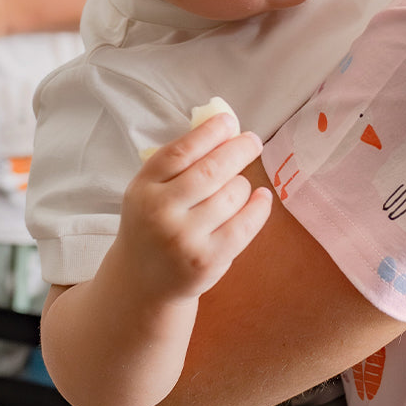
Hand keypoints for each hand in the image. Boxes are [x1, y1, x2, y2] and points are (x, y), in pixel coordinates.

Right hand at [117, 112, 272, 303]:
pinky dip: (259, 206)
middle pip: (212, 170)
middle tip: (252, 141)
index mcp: (143, 188)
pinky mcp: (207, 261)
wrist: (143, 283)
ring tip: (238, 186)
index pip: (181, 151)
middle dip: (239, 150)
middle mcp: (160, 213)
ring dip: (242, 184)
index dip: (210, 132)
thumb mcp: (150, 190)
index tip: (229, 122)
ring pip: (231, 195)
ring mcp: (184, 239)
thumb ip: (179, 161)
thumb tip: (225, 125)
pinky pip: (245, 224)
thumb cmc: (154, 223)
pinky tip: (262, 197)